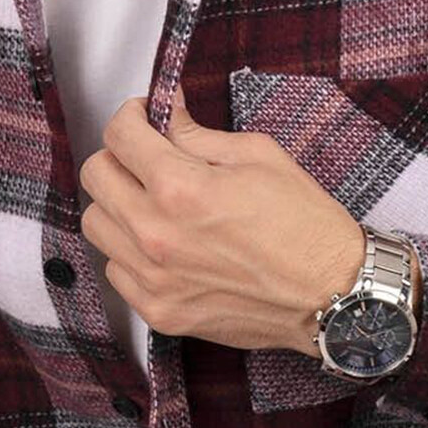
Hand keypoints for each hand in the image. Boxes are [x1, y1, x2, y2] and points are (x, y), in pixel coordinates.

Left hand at [77, 86, 367, 354]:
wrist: (332, 295)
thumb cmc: (306, 225)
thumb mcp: (258, 156)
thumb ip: (198, 134)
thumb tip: (167, 115)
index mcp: (180, 188)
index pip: (118, 135)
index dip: (131, 116)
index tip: (144, 118)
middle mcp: (156, 234)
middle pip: (95, 177)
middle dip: (119, 156)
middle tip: (147, 158)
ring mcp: (154, 278)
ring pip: (97, 225)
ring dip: (119, 205)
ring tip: (153, 204)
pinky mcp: (160, 311)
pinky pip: (116, 271)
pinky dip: (130, 252)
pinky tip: (164, 246)